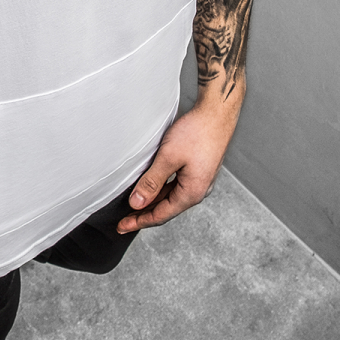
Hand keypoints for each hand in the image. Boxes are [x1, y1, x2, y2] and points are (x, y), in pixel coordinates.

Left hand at [116, 93, 240, 233]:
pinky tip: (151, 187)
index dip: (139, 222)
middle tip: (123, 221)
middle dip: (144, 214)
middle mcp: (198, 190)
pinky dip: (161, 190)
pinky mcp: (198, 169)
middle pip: (166, 209)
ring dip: (152, 202)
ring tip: (134, 206)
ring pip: (171, 197)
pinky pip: (176, 186)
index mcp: (192, 192)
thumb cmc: (197, 132)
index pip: (160, 215)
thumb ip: (151, 182)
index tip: (122, 226)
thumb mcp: (168, 157)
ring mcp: (199, 180)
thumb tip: (137, 203)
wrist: (217, 113)